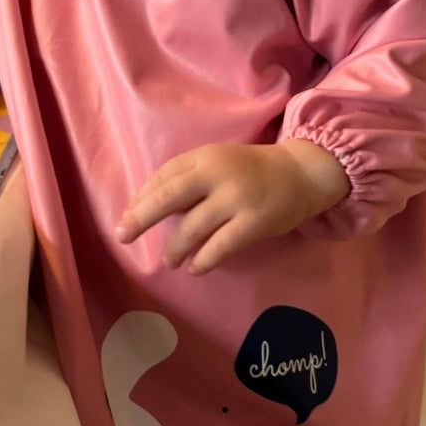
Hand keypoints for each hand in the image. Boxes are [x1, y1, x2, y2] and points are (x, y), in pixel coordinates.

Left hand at [116, 140, 349, 273]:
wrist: (301, 174)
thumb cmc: (252, 171)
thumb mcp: (219, 163)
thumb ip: (189, 180)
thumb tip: (152, 209)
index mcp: (204, 157)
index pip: (163, 176)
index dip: (142, 198)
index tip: (127, 217)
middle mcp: (217, 174)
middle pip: (169, 196)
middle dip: (142, 217)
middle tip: (123, 236)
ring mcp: (236, 198)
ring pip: (192, 227)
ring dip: (175, 248)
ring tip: (170, 260)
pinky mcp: (254, 222)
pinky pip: (220, 246)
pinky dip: (203, 260)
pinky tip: (196, 268)